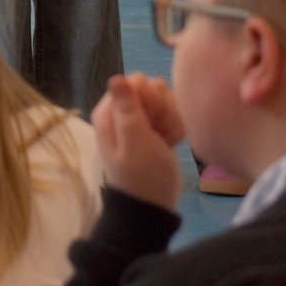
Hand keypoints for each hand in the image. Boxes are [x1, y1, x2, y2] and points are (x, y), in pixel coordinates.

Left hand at [92, 73, 186, 209]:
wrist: (153, 207)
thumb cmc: (143, 177)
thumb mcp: (136, 143)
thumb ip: (129, 109)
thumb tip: (116, 77)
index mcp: (110, 112)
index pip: (136, 81)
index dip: (150, 98)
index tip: (152, 122)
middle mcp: (122, 110)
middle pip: (152, 87)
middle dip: (162, 109)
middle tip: (158, 135)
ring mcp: (139, 118)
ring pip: (165, 99)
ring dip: (171, 120)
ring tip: (165, 142)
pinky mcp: (155, 126)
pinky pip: (172, 112)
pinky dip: (175, 128)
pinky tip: (171, 144)